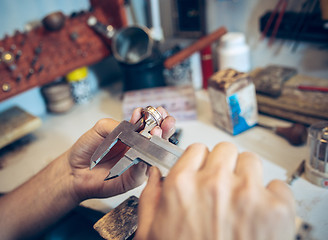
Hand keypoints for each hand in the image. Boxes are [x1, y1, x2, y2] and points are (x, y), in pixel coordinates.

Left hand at [66, 107, 175, 201]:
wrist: (74, 170)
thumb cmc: (88, 149)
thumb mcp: (102, 128)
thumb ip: (118, 125)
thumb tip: (134, 126)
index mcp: (133, 135)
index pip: (151, 125)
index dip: (156, 117)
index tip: (157, 111)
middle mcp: (138, 149)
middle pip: (159, 139)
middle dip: (165, 128)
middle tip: (164, 121)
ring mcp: (137, 164)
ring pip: (154, 154)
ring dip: (158, 143)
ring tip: (156, 133)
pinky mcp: (133, 179)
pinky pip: (142, 171)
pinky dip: (145, 161)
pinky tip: (145, 153)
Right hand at [135, 142, 295, 239]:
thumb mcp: (151, 232)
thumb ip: (150, 197)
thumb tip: (155, 174)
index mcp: (182, 186)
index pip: (196, 149)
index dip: (200, 161)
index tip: (204, 170)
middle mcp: (214, 184)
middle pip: (225, 150)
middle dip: (223, 165)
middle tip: (224, 184)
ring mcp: (247, 194)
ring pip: (251, 161)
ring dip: (247, 176)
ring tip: (242, 199)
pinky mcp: (275, 209)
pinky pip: (278, 186)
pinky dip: (272, 197)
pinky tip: (260, 214)